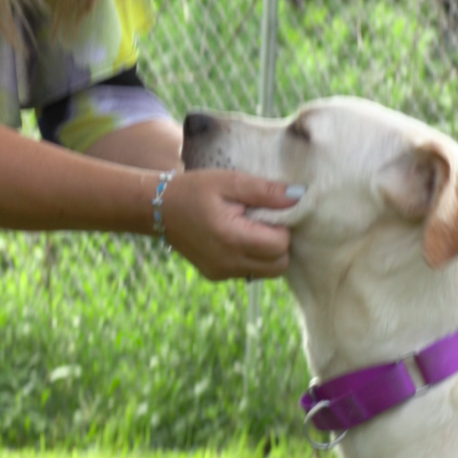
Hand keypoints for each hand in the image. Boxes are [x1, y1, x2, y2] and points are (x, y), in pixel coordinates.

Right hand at [158, 169, 299, 280]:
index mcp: (232, 238)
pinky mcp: (216, 276)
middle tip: (262, 221)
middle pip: (279, 265)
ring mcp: (221, 273)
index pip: (281, 245)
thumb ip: (265, 191)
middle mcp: (228, 262)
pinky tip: (238, 238)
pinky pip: (249, 272)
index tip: (268, 211)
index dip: (282, 227)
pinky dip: (252, 258)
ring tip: (250, 229)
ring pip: (267, 272)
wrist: (158, 209)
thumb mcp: (229, 181)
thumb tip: (299, 196)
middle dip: (279, 243)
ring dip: (267, 253)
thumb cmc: (195, 189)